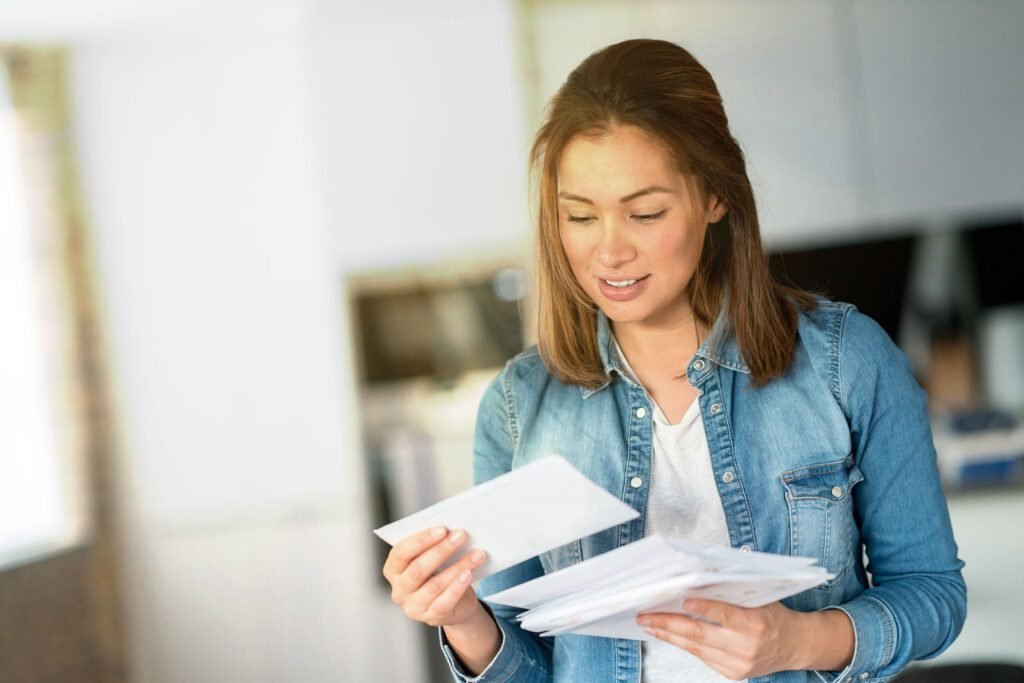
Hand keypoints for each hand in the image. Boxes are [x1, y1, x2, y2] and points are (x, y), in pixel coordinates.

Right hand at [382, 526, 487, 627]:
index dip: (421, 540)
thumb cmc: (440, 572)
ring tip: (477, 553)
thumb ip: (433, 545)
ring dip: (458, 566)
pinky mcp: (431, 618)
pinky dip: (457, 587)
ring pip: (434, 585)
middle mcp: (399, 590)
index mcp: (393, 569)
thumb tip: (451, 530)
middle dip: (441, 550)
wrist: (455, 604)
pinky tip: (469, 574)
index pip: (401, 553)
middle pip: (417, 569)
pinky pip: (444, 602)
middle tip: (461, 535)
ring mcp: (413, 607)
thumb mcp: (432, 559)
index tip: (443, 529)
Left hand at [636, 599, 804, 679]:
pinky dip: (684, 645)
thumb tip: (696, 580)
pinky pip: (703, 657)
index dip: (702, 607)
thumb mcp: (759, 598)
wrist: (795, 645)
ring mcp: (738, 663)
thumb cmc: (773, 615)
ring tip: (650, 625)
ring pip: (696, 648)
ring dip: (669, 636)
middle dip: (668, 624)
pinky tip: (669, 635)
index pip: (723, 614)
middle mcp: (746, 646)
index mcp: (755, 623)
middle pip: (700, 634)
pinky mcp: (732, 673)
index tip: (682, 600)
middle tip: (645, 616)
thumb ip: (731, 593)